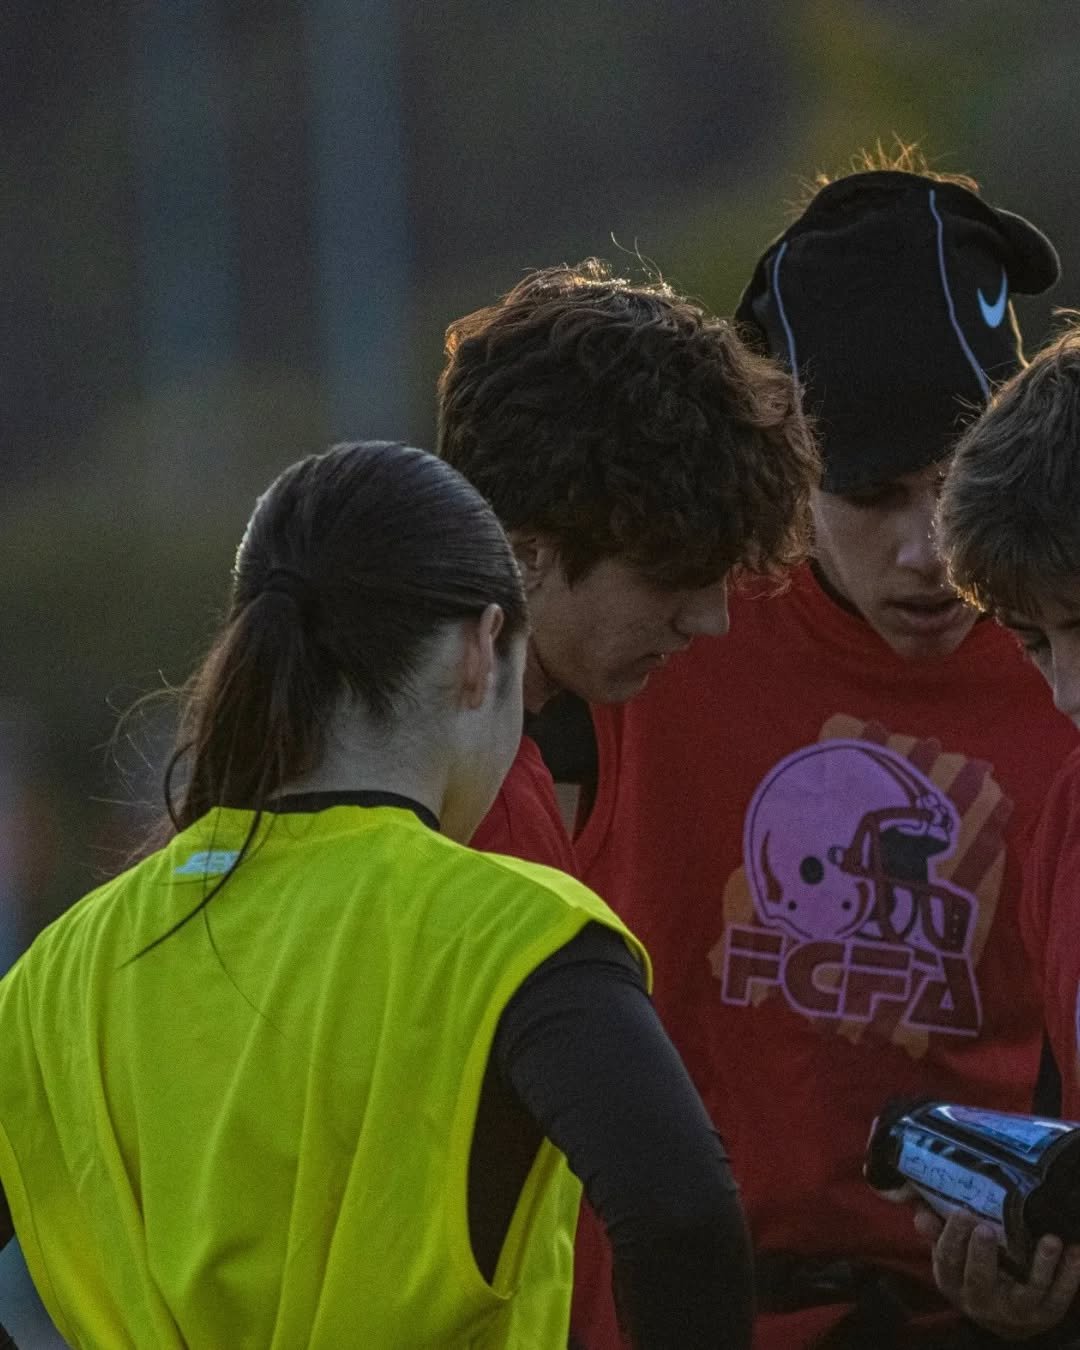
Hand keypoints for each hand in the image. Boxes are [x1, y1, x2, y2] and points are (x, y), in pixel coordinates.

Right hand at [918, 1207, 1079, 1340]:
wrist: (1004, 1318)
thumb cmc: (973, 1271)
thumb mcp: (951, 1255)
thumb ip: (937, 1231)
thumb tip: (919, 1211)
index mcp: (953, 1282)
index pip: (947, 1262)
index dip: (952, 1238)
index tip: (962, 1211)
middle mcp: (981, 1301)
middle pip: (980, 1280)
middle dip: (983, 1255)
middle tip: (986, 1228)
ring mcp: (1016, 1311)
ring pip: (1028, 1293)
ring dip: (1041, 1266)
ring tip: (1051, 1240)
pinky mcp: (1045, 1314)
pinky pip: (1060, 1297)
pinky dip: (1070, 1276)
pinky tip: (1075, 1251)